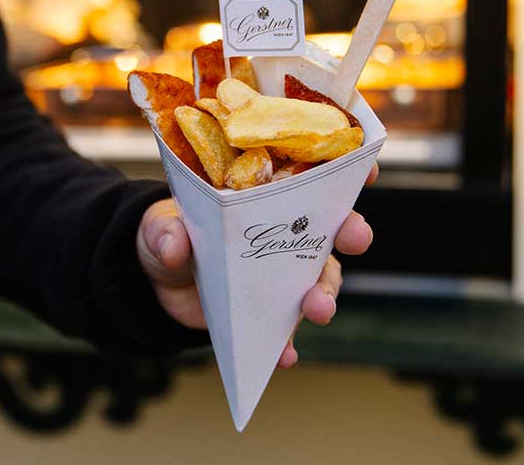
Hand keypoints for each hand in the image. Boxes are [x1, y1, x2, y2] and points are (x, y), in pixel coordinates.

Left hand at [136, 163, 377, 369]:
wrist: (157, 282)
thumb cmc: (168, 235)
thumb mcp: (159, 226)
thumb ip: (166, 231)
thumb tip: (176, 244)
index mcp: (266, 197)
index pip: (314, 178)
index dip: (346, 170)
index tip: (366, 167)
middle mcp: (285, 233)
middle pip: (332, 229)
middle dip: (352, 230)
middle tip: (355, 237)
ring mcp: (283, 275)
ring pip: (320, 282)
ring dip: (324, 295)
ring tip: (318, 308)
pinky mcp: (270, 312)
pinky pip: (287, 331)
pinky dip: (287, 345)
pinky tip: (284, 355)